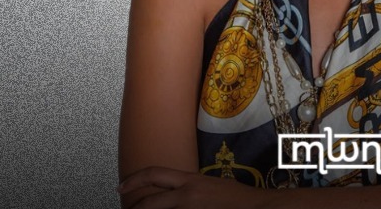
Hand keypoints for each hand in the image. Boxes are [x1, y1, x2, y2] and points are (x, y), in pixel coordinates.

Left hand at [118, 167, 265, 208]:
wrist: (258, 208)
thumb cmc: (239, 199)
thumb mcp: (211, 186)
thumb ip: (191, 189)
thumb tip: (176, 195)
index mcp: (191, 181)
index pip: (154, 174)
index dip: (134, 180)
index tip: (122, 186)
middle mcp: (187, 196)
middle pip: (148, 202)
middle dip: (133, 207)